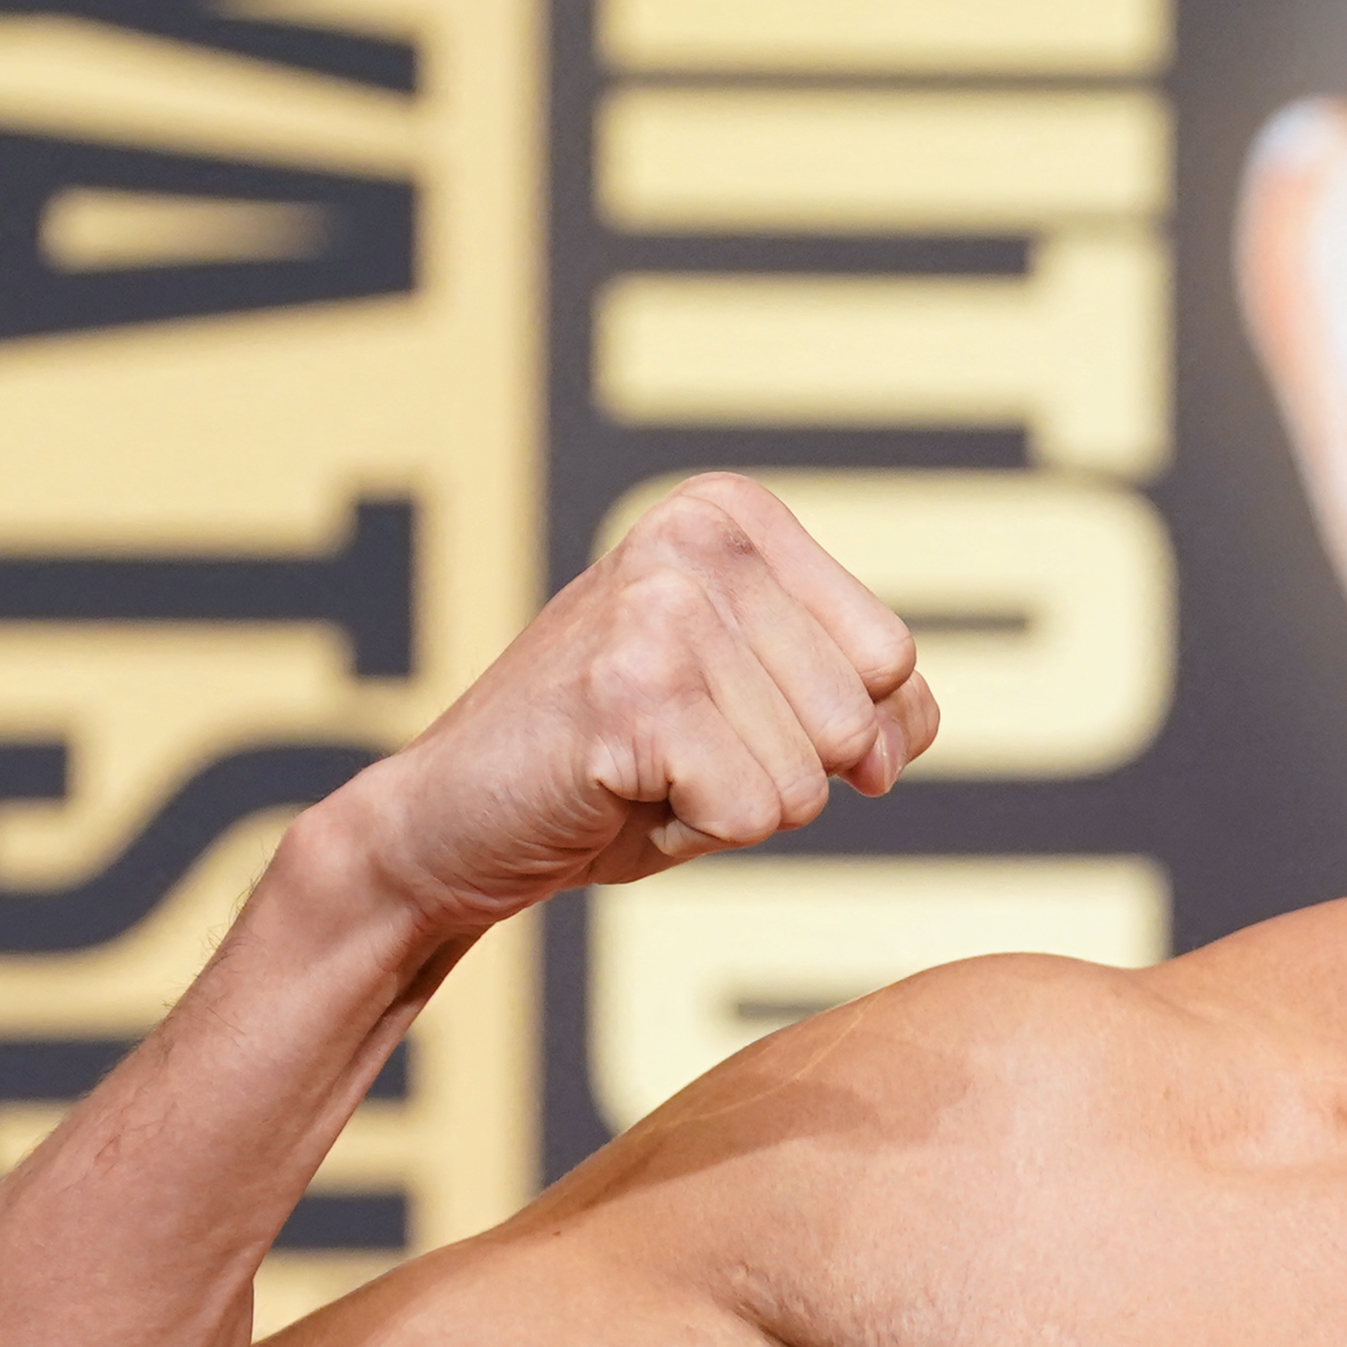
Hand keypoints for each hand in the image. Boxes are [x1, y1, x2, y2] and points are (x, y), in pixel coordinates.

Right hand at [326, 474, 939, 935]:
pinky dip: (693, 832)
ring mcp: (658, 611)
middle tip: (676, 750)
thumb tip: (888, 745)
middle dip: (781, 770)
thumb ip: (865, 698)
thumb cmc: (622, 762)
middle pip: (856, 718)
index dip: (828, 728)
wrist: (454, 818)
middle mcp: (694, 538)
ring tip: (645, 770)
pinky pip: (752, 815)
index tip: (724, 712)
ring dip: (733, 805)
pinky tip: (620, 794)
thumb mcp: (760, 704)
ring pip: (808, 778)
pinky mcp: (631, 695)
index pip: (892, 659)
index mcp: (730, 513)